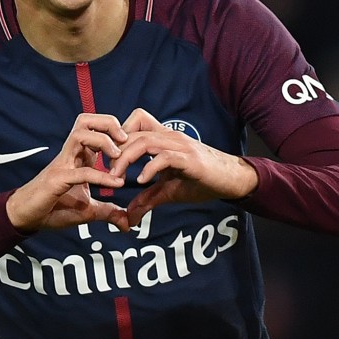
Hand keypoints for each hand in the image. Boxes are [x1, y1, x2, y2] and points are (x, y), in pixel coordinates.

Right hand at [6, 113, 128, 232]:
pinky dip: (101, 176)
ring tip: (118, 155)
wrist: (26, 217)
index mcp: (78, 157)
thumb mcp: (87, 210)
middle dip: (108, 123)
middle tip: (125, 139)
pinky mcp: (56, 180)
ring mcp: (62, 165)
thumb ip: (108, 212)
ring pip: (79, 135)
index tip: (133, 146)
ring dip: (103, 141)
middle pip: (85, 121)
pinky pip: (80, 172)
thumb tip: (127, 224)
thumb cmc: (53, 208)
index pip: (95, 128)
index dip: (115, 130)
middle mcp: (70, 155)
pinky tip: (116, 184)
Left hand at [110, 108, 257, 225]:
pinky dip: (149, 168)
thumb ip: (148, 199)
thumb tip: (129, 217)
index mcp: (164, 139)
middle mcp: (170, 137)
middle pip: (134, 134)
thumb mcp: (169, 190)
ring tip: (117, 177)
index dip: (118, 136)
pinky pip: (165, 157)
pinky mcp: (190, 160)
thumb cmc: (201, 180)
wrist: (232, 180)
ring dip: (126, 158)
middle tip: (106, 173)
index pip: (136, 122)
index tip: (108, 159)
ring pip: (146, 142)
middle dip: (115, 152)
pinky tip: (140, 181)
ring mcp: (181, 147)